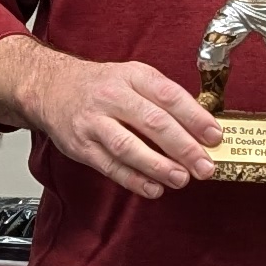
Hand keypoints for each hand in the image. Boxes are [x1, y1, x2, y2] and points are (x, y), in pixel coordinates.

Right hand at [0, 39, 218, 196]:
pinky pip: (110, 166)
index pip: (169, 96)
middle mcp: (112, 97)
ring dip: (158, 166)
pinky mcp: (81, 146)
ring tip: (181, 179)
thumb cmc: (102, 86)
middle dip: (183, 147)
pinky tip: (154, 188)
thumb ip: (163, 99)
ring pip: (128, 146)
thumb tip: (200, 130)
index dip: (195, 117)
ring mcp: (94, 122)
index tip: (215, 136)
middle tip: (205, 166)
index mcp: (132, 76)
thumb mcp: (133, 77)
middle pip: (152, 122)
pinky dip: (133, 180)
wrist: (50, 87)